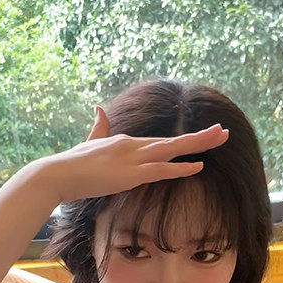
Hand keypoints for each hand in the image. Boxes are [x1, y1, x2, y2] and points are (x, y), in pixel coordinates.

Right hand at [49, 105, 227, 203]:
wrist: (59, 172)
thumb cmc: (73, 165)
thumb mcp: (89, 143)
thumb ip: (99, 128)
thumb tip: (99, 108)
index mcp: (126, 142)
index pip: (161, 141)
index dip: (182, 140)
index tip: (201, 137)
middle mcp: (133, 145)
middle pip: (173, 140)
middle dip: (200, 136)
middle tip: (224, 131)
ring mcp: (133, 158)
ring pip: (172, 149)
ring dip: (198, 144)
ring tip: (221, 138)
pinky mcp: (130, 173)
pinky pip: (161, 169)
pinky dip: (180, 167)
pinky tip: (198, 165)